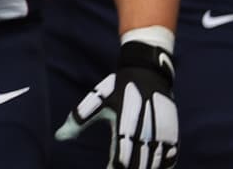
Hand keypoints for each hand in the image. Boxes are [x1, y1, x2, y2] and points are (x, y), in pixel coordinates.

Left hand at [55, 39, 177, 168]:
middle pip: (137, 167)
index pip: (121, 161)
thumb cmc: (119, 87)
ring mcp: (163, 137)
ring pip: (154, 166)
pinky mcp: (173, 137)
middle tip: (117, 168)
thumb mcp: (97, 99)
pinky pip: (170, 162)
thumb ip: (79, 119)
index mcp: (126, 125)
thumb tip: (59, 136)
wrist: (148, 72)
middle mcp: (147, 133)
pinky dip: (160, 168)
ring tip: (130, 167)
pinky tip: (148, 167)